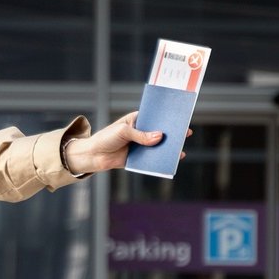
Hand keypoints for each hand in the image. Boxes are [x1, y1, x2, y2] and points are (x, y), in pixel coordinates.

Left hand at [64, 112, 186, 175]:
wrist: (93, 155)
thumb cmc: (106, 138)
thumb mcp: (123, 132)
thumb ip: (141, 135)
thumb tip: (159, 137)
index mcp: (136, 120)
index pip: (154, 117)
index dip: (166, 118)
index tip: (179, 118)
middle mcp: (140, 132)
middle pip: (158, 132)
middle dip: (171, 133)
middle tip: (185, 133)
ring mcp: (140, 145)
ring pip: (157, 146)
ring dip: (167, 148)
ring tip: (180, 150)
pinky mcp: (138, 158)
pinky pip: (151, 159)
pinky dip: (159, 160)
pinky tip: (169, 161)